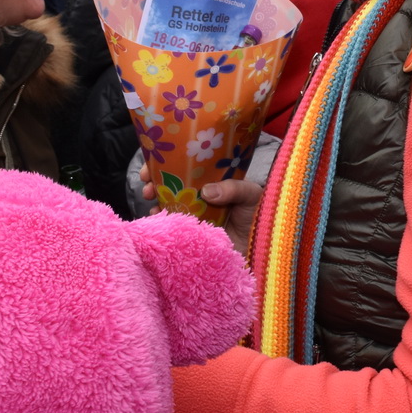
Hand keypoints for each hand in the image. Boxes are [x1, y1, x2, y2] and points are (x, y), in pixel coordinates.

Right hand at [138, 163, 263, 255]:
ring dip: (155, 203)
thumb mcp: (251, 195)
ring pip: (168, 205)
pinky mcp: (193, 236)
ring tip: (153, 205)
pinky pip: (173, 228)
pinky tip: (159, 222)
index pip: (185, 167)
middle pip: (170, 185)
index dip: (166, 162)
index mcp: (212, 181)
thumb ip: (232, 189)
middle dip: (154, 183)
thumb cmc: (261, 216)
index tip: (151, 164)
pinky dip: (163, 225)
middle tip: (146, 185)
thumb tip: (206, 192)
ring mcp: (195, 216)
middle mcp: (200, 197)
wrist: (265, 249)